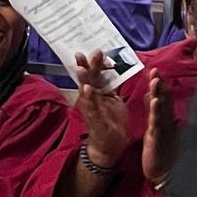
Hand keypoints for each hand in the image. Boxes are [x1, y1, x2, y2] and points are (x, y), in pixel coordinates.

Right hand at [73, 50, 128, 169]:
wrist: (110, 145)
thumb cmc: (111, 121)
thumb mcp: (114, 100)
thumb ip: (112, 86)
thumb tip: (115, 68)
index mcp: (99, 93)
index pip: (96, 75)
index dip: (96, 64)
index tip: (98, 51)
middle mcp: (92, 99)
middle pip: (89, 79)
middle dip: (89, 66)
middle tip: (90, 53)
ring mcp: (91, 109)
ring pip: (85, 91)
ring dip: (84, 79)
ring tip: (81, 67)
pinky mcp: (93, 120)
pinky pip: (90, 107)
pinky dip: (89, 98)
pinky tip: (87, 89)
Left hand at [142, 70, 178, 187]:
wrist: (164, 172)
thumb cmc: (160, 150)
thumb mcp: (155, 127)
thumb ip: (153, 111)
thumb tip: (150, 95)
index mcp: (164, 119)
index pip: (163, 98)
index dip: (159, 84)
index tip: (155, 71)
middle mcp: (166, 122)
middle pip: (164, 100)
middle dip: (160, 85)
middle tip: (156, 70)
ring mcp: (164, 129)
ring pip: (161, 108)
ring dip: (158, 94)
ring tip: (155, 80)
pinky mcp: (158, 138)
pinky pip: (157, 122)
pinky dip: (156, 111)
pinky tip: (154, 101)